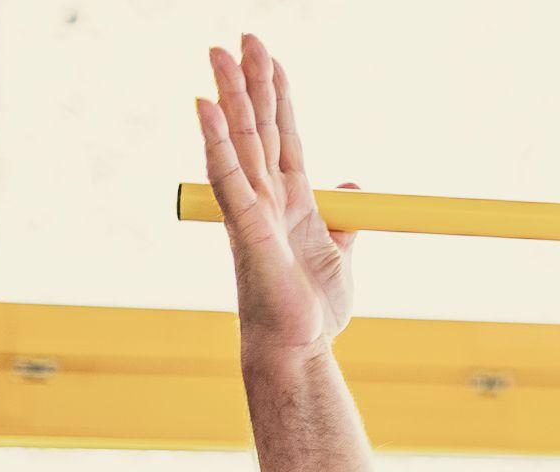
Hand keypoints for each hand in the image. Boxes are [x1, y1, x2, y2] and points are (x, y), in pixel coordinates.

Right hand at [196, 34, 358, 360]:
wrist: (299, 347)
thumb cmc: (311, 309)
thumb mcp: (341, 255)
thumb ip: (346, 219)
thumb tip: (355, 189)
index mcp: (291, 201)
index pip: (284, 136)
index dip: (280, 97)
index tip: (272, 59)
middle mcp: (267, 200)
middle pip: (258, 128)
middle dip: (251, 82)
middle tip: (241, 36)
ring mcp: (254, 212)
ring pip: (240, 142)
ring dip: (230, 97)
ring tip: (219, 54)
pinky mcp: (248, 230)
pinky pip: (230, 178)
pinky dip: (217, 142)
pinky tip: (205, 108)